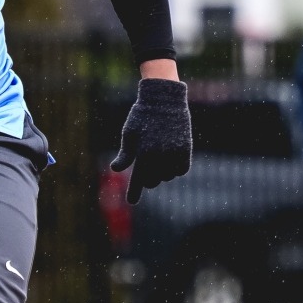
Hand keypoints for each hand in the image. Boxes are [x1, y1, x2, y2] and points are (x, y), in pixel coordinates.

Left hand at [109, 78, 191, 203]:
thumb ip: (125, 154)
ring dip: (163, 172)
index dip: (134, 192)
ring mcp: (174, 153)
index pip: (138, 179)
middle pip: (153, 181)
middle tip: (147, 165)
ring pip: (168, 176)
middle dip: (148, 177)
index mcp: (143, 153)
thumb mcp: (129, 133)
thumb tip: (116, 169)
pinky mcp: (186, 150)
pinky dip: (176, 168)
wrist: (164, 99)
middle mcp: (160, 156)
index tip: (131, 202)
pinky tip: (170, 157)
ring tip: (159, 155)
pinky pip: (182, 170)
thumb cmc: (142, 116)